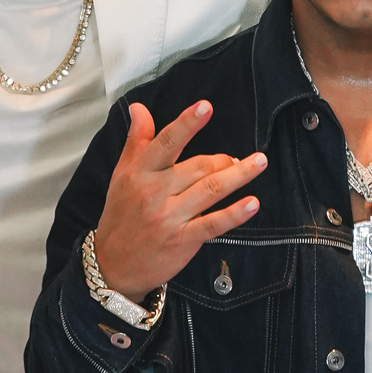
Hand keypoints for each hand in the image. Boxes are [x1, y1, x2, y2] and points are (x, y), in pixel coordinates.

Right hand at [93, 100, 266, 301]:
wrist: (113, 266)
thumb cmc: (121, 215)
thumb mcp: (122, 175)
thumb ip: (136, 140)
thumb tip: (139, 108)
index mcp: (140, 172)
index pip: (166, 142)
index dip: (187, 123)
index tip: (206, 106)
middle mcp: (154, 193)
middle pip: (197, 167)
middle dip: (222, 160)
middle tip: (236, 159)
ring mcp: (169, 218)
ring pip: (210, 190)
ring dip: (238, 175)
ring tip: (258, 163)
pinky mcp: (182, 241)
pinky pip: (213, 224)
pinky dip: (235, 214)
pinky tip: (253, 203)